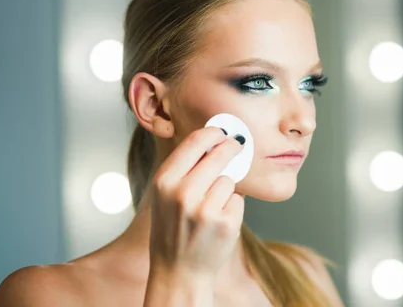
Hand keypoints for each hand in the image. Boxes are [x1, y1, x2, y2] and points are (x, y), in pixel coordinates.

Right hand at [144, 127, 245, 304]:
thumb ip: (184, 168)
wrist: (177, 271)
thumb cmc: (172, 228)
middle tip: (238, 145)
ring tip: (211, 206)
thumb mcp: (164, 195)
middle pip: (219, 154)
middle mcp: (182, 193)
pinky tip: (218, 221)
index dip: (213, 132)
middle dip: (232, 147)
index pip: (195, 141)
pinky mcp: (225, 222)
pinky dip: (233, 206)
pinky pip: (237, 199)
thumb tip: (214, 138)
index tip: (222, 131)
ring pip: (229, 179)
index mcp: (164, 181)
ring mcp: (205, 209)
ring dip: (227, 187)